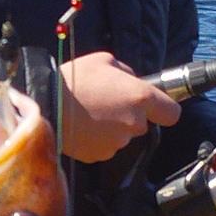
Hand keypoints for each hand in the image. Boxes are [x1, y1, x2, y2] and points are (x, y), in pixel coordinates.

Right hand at [59, 52, 181, 162]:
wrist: (43, 106)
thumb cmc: (73, 79)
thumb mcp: (104, 61)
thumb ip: (126, 73)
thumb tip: (131, 81)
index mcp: (140, 97)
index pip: (172, 113)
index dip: (163, 109)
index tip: (153, 107)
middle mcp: (134, 123)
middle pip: (142, 124)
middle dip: (128, 115)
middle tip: (105, 103)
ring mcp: (117, 142)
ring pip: (122, 136)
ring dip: (111, 128)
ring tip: (89, 115)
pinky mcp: (100, 155)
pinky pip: (104, 147)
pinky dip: (96, 140)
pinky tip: (81, 127)